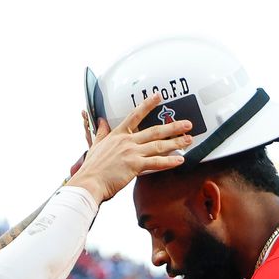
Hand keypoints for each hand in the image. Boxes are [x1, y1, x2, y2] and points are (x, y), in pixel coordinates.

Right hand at [66, 94, 192, 201]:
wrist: (89, 182)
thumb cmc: (92, 167)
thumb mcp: (95, 145)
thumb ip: (101, 132)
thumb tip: (101, 121)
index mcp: (118, 135)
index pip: (135, 115)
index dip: (148, 105)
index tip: (159, 96)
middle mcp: (127, 141)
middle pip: (154, 130)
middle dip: (173, 126)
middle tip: (187, 124)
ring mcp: (132, 152)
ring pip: (158, 145)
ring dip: (176, 142)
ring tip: (188, 140)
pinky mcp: (135, 165)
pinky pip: (156, 163)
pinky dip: (169, 161)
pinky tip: (180, 160)